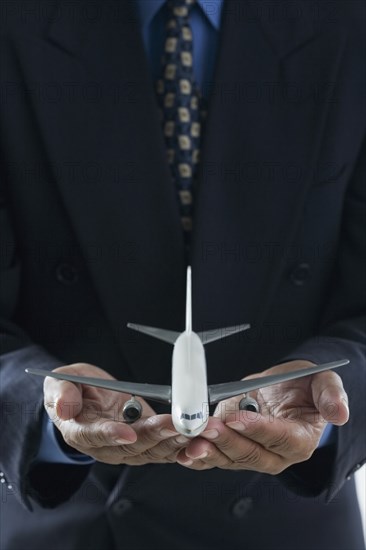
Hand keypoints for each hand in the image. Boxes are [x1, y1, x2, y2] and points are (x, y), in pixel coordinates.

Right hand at [44, 363, 188, 464]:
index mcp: (81, 431)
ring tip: (191, 429)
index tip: (128, 432)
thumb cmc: (72, 390)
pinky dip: (180, 444)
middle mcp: (105, 445)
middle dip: (156, 435)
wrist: (83, 399)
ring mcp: (127, 446)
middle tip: (176, 425)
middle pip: (132, 445)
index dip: (112, 435)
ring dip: (173, 440)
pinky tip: (196, 437)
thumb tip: (63, 407)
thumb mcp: (59, 384)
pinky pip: (162, 447)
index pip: (95, 436)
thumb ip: (62, 393)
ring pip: (151, 449)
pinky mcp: (145, 441)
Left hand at [176, 360, 348, 472]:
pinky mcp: (232, 448)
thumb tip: (339, 414)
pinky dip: (198, 456)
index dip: (258, 430)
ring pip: (229, 458)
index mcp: (299, 440)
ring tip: (190, 440)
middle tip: (206, 426)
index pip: (278, 438)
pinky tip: (183, 451)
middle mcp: (275, 454)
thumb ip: (330, 396)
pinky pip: (216, 456)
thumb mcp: (323, 383)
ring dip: (208, 450)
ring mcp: (252, 453)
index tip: (238, 418)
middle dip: (226, 440)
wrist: (286, 390)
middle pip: (250, 453)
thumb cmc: (305, 386)